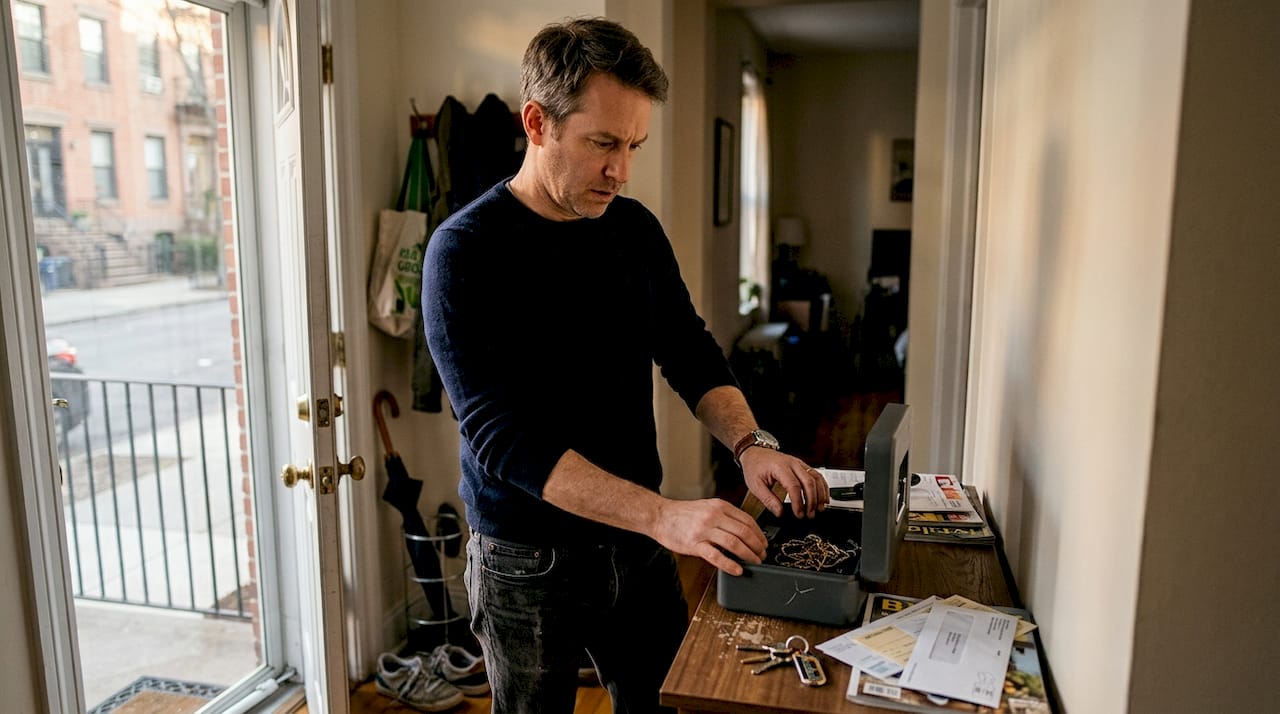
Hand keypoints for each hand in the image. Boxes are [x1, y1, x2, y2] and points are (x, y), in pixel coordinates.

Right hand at [651, 498, 767, 575]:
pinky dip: (730, 564)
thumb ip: (725, 517)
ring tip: (754, 562)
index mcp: (720, 506)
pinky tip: (738, 570)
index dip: (760, 534)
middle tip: (762, 555)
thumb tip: (744, 532)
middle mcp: (714, 516)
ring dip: (749, 555)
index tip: (764, 543)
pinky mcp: (695, 544)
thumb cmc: (683, 514)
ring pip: (734, 543)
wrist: (660, 516)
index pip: (748, 520)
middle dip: (758, 546)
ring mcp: (704, 530)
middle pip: (744, 532)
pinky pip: (717, 556)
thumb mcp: (708, 507)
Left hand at [740, 448, 829, 518]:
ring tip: (819, 509)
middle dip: (812, 501)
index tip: (799, 514)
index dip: (798, 502)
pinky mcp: (802, 465)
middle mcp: (792, 463)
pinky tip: (823, 498)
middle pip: (808, 482)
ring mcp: (798, 463)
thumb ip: (768, 500)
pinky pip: (816, 475)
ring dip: (820, 494)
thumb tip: (780, 513)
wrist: (754, 452)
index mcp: (779, 467)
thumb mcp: (755, 485)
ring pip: (816, 478)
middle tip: (810, 514)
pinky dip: (822, 487)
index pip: (794, 486)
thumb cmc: (754, 466)